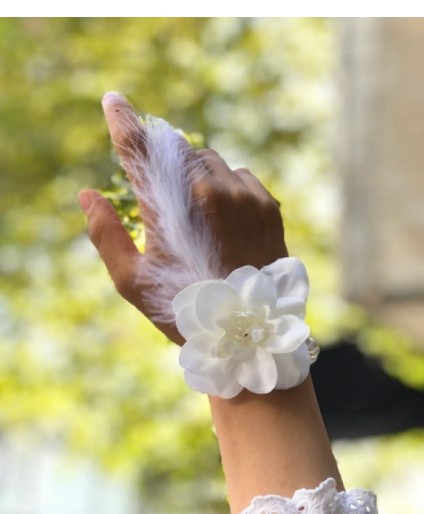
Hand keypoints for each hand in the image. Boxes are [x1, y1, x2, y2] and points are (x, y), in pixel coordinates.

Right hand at [79, 92, 287, 344]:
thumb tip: (87, 194)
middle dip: (165, 162)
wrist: (248, 331)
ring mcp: (243, 195)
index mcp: (169, 208)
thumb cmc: (183, 308)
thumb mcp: (133, 281)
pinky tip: (224, 217)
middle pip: (178, 151)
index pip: (140, 150)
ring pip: (211, 161)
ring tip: (196, 215)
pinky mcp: (267, 204)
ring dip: (197, 174)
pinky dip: (227, 185)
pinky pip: (241, 175)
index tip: (113, 100)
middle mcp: (208, 191)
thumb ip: (106, 235)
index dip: (124, 122)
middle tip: (166, 196)